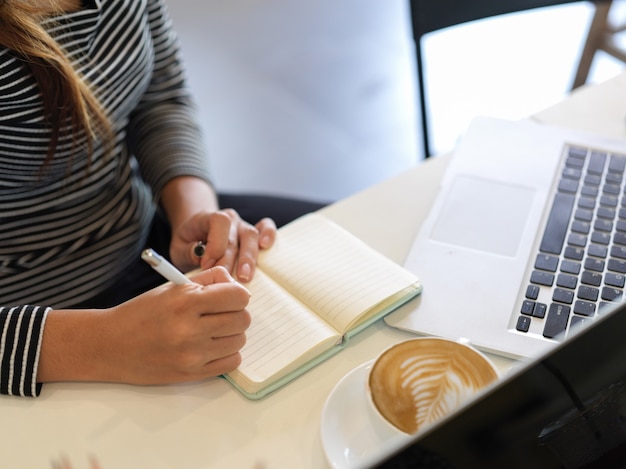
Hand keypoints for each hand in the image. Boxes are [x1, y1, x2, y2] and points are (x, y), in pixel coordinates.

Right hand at [102, 267, 251, 383]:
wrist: (111, 345)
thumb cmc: (142, 313)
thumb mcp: (173, 287)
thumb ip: (209, 281)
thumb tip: (237, 285)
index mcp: (186, 302)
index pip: (239, 296)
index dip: (237, 294)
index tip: (229, 297)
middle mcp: (191, 329)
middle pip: (243, 319)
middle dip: (236, 313)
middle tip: (220, 314)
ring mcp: (192, 355)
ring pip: (240, 341)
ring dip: (231, 334)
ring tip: (212, 330)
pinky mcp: (192, 374)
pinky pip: (232, 362)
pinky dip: (227, 353)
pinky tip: (211, 347)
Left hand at [170, 208, 276, 281]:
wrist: (196, 234)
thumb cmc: (189, 243)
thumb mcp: (179, 248)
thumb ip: (187, 252)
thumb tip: (199, 256)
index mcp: (209, 217)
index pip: (219, 222)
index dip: (215, 244)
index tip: (206, 264)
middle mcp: (230, 219)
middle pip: (235, 237)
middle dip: (230, 260)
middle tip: (226, 280)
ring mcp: (243, 225)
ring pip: (251, 236)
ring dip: (248, 258)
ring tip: (244, 277)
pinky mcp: (254, 233)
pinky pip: (266, 227)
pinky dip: (269, 234)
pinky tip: (266, 246)